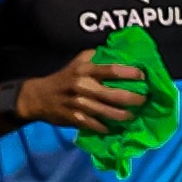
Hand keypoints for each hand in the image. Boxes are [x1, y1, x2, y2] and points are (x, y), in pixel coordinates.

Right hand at [23, 47, 148, 134]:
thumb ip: (99, 57)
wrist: (38, 96)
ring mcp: (77, 103)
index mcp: (84, 69)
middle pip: (114, 95)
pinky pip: (95, 124)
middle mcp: (82, 85)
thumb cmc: (66, 77)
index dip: (130, 74)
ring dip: (124, 116)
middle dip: (134, 99)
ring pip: (107, 112)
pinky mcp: (73, 118)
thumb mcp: (79, 62)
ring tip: (133, 116)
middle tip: (143, 101)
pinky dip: (107, 127)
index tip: (144, 77)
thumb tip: (124, 53)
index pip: (112, 70)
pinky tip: (114, 127)